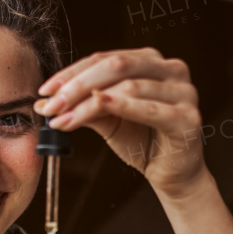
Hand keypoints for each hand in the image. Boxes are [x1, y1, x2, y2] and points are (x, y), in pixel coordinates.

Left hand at [34, 47, 207, 197]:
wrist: (173, 174)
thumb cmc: (143, 141)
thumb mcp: (108, 119)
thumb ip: (83, 105)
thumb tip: (45, 102)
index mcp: (151, 61)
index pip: (104, 59)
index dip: (71, 73)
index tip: (45, 91)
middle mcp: (171, 69)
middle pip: (116, 66)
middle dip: (77, 85)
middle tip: (51, 105)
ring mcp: (184, 91)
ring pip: (128, 86)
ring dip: (89, 103)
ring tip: (64, 119)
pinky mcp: (188, 117)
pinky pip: (149, 108)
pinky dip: (121, 105)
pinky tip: (97, 106)